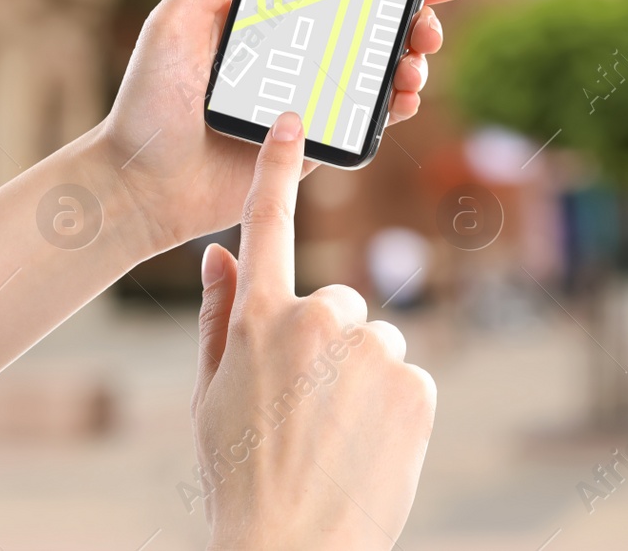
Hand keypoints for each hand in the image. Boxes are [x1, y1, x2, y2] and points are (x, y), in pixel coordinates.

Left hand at [96, 0, 470, 254]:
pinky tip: (403, 96)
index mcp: (269, 17)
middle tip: (428, 20)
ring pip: (381, 68)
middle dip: (416, 14)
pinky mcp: (319, 138)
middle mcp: (298, 52)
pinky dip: (397, 105)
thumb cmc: (147, 103)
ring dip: (411, 59)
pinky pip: (369, 118)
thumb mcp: (175, 23)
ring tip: (414, 63)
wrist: (143, 189)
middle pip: (374, 22)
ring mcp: (312, 95)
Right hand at [190, 112, 434, 548]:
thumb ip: (221, 316)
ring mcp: (373, 349)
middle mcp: (320, 320)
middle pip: (338, 307)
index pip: (267, 227)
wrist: (292, 548)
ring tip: (333, 438)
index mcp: (261, 320)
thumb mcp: (211, 396)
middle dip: (327, 346)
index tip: (291, 120)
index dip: (277, 169)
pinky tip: (365, 447)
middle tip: (303, 412)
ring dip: (361, 380)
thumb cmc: (241, 474)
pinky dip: (392, 407)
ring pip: (375, 345)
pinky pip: (406, 378)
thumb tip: (219, 252)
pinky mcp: (417, 382)